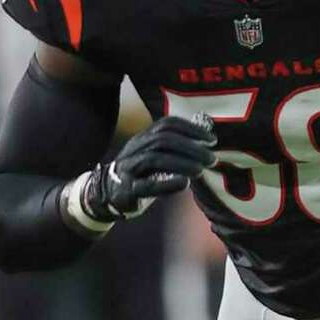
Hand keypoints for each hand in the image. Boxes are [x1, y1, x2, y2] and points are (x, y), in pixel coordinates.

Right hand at [80, 113, 216, 220]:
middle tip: (212, 158)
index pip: (167, 124)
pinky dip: (167, 184)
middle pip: (163, 140)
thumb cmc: (141, 175)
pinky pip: (146, 185)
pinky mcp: (127, 190)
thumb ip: (176, 150)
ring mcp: (129, 168)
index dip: (191, 129)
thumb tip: (208, 143)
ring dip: (182, 163)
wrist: (108, 195)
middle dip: (191, 147)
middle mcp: (135, 149)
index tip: (212, 140)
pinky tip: (184, 184)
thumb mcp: (156, 157)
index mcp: (143, 138)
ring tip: (201, 170)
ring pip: (154, 159)